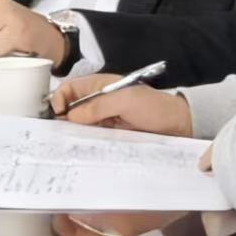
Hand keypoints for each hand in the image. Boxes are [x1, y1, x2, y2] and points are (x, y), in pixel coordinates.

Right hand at [47, 74, 192, 135]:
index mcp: (99, 86)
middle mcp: (97, 102)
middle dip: (62, 119)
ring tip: (68, 144)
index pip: (69, 88)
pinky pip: (91, 137)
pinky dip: (85, 141)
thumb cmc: (153, 107)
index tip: (58, 114)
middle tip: (59, 134)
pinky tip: (82, 149)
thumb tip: (70, 116)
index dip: (59, 98)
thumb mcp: (125, 101)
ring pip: (79, 124)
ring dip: (73, 132)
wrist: (178, 125)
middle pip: (70, 108)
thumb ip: (97, 106)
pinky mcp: (109, 134)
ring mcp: (103, 119)